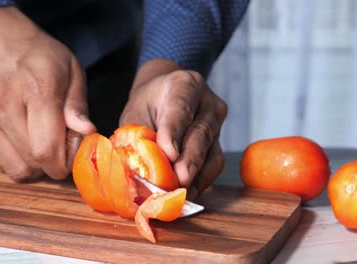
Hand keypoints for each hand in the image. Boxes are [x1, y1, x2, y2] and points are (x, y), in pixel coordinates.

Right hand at [0, 7, 94, 180]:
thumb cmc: (41, 55)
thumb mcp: (72, 71)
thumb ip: (77, 105)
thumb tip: (87, 133)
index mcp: (36, 90)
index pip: (46, 149)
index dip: (65, 163)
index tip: (75, 153)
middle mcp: (4, 105)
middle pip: (31, 162)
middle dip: (54, 166)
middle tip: (64, 149)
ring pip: (14, 167)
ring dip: (36, 166)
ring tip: (47, 146)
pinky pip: (0, 160)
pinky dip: (19, 160)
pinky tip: (29, 142)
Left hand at [120, 59, 226, 199]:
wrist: (166, 97)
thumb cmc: (149, 105)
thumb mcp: (136, 113)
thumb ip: (137, 136)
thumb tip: (137, 167)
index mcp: (185, 84)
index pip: (180, 108)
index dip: (174, 132)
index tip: (168, 154)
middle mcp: (207, 102)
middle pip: (201, 133)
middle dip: (190, 160)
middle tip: (179, 181)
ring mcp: (218, 123)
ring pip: (212, 152)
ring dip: (197, 176)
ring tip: (181, 194)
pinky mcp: (220, 143)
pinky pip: (214, 164)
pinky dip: (201, 181)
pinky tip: (187, 193)